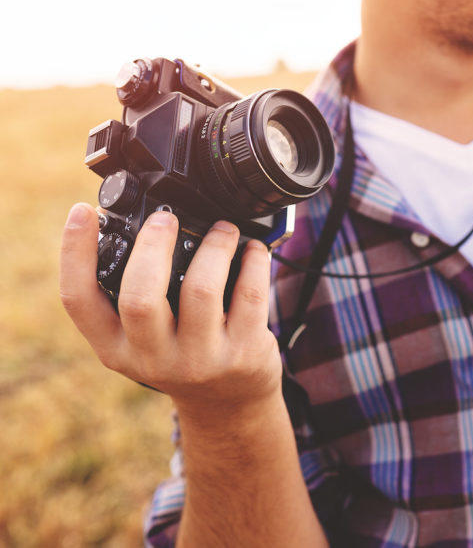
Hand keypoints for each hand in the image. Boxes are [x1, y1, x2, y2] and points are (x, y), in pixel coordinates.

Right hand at [59, 203, 281, 423]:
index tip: (83, 212)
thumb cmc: (182, 353)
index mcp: (115, 348)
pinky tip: (253, 250)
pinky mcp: (243, 353)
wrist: (229, 405)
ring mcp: (201, 360)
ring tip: (222, 229)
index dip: (74, 253)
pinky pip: (249, 295)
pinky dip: (253, 262)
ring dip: (214, 247)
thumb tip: (137, 222)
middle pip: (140, 297)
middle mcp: (152, 359)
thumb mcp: (142, 339)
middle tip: (165, 219)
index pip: (79, 301)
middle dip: (152, 246)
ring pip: (201, 291)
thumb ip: (132, 295)